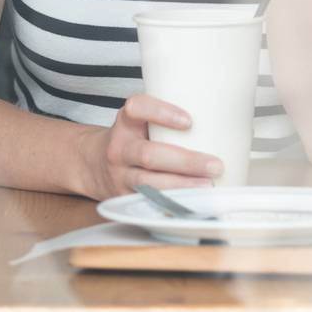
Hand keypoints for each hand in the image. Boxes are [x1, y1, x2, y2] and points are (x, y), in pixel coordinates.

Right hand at [77, 94, 223, 199]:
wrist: (92, 164)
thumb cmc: (131, 139)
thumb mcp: (138, 122)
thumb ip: (166, 119)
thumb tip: (219, 118)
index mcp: (126, 123)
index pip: (137, 108)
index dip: (161, 113)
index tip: (189, 121)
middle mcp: (120, 148)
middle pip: (150, 155)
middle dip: (186, 161)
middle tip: (215, 165)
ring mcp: (120, 175)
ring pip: (150, 183)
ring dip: (182, 186)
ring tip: (208, 185)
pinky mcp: (124, 198)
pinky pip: (149, 202)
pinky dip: (172, 203)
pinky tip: (192, 202)